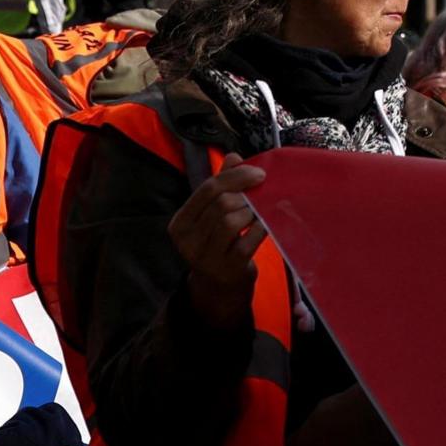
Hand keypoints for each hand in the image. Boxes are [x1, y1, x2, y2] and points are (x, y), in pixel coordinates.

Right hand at [169, 158, 272, 326]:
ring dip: (251, 211)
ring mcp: (206, 257)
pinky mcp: (228, 269)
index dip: (235, 176)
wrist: (220, 288)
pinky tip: (264, 225)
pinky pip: (247, 239)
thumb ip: (221, 185)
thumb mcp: (212, 215)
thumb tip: (234, 157)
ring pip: (231, 220)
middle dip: (245, 194)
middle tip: (262, 192)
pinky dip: (259, 228)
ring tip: (258, 212)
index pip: (207, 189)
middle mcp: (187, 241)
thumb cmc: (217, 244)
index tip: (258, 173)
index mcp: (180, 223)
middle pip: (220, 203)